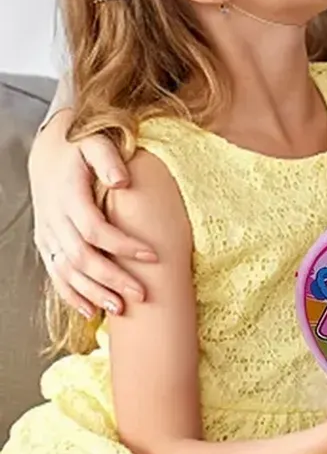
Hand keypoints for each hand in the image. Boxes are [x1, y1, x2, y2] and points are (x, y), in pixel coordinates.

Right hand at [30, 110, 153, 318]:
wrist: (49, 149)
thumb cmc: (81, 146)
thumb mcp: (96, 142)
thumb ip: (108, 159)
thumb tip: (122, 180)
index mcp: (68, 196)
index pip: (95, 229)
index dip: (123, 245)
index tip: (153, 255)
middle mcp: (54, 219)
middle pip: (81, 257)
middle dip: (111, 279)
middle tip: (141, 295)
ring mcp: (47, 233)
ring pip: (66, 271)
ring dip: (92, 293)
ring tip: (120, 310)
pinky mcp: (46, 242)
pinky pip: (55, 274)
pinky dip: (70, 294)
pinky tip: (90, 311)